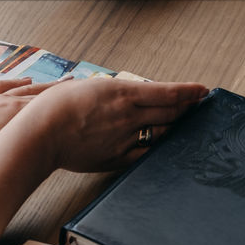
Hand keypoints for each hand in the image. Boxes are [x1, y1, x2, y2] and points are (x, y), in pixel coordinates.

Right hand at [4, 77, 207, 172]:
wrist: (41, 134)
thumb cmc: (55, 106)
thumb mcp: (84, 86)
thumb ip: (108, 91)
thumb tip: (121, 91)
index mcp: (121, 93)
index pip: (167, 93)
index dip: (189, 92)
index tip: (203, 90)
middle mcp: (128, 115)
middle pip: (170, 113)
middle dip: (187, 108)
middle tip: (198, 104)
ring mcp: (125, 138)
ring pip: (161, 133)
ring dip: (174, 127)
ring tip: (181, 122)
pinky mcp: (117, 158)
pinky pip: (146, 153)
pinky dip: (157, 146)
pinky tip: (161, 143)